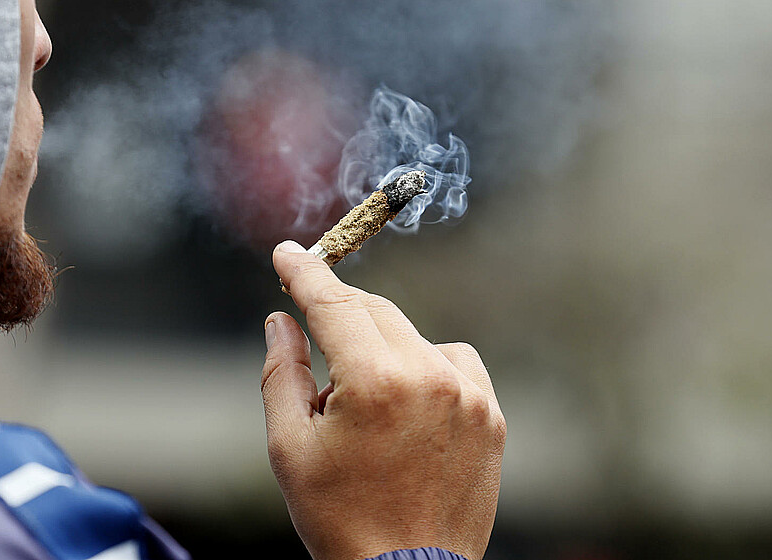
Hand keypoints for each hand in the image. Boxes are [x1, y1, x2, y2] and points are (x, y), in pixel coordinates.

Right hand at [262, 241, 505, 559]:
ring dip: (381, 345)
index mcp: (376, 382)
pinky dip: (426, 367)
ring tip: (361, 399)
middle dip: (339, 311)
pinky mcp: (491, 415)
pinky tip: (406, 403)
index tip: (288, 252)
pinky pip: (453, 362)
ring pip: (413, 336)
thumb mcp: (289, 447)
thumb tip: (280, 320)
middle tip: (310, 320)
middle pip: (375, 312)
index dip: (305, 273)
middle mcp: (430, 376)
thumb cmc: (340, 519)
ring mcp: (469, 395)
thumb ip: (281, 372)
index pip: (333, 304)